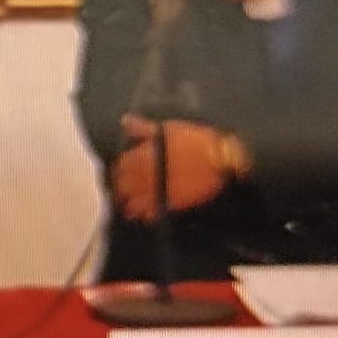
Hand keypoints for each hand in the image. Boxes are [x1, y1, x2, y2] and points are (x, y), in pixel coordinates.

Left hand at [113, 116, 227, 222]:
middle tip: (121, 190)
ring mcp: (158, 190)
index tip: (119, 171)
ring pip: (134, 203)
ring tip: (128, 207)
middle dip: (120, 188)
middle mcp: (145, 175)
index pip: (121, 166)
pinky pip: (153, 213)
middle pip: (124, 187)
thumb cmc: (194, 140)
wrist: (219, 158)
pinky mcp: (171, 202)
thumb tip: (125, 121)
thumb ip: (143, 128)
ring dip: (129, 205)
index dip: (118, 170)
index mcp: (143, 156)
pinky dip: (147, 215)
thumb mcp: (167, 129)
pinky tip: (145, 216)